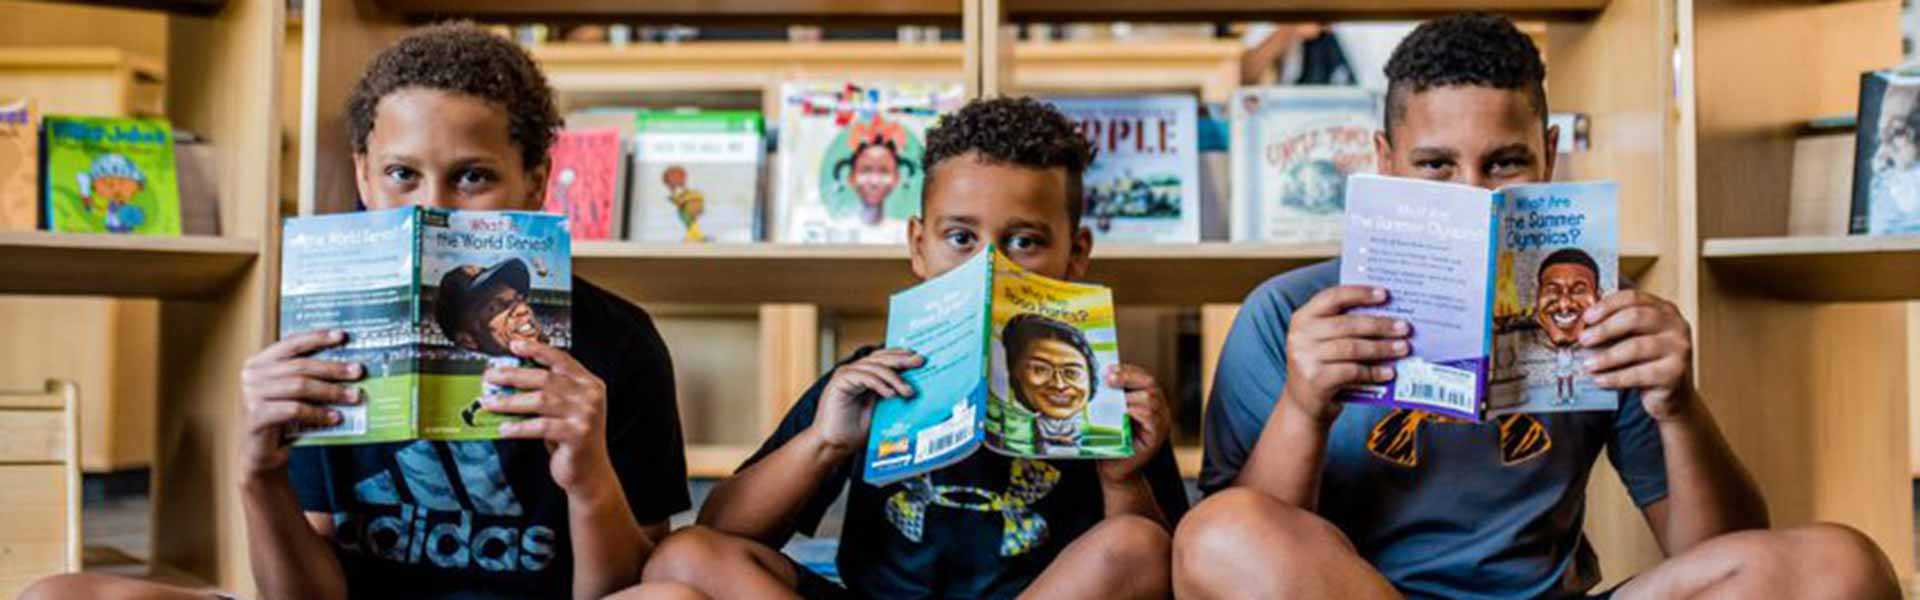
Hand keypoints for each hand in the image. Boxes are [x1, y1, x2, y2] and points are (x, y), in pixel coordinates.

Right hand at [239, 330, 363, 476]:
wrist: (263, 453)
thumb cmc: (283, 419)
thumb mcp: (294, 393)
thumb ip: (309, 376)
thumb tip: (348, 364)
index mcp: (260, 362)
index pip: (291, 343)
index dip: (317, 337)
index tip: (342, 336)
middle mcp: (252, 375)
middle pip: (300, 366)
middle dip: (333, 368)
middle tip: (358, 372)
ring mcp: (250, 395)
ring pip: (299, 386)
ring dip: (331, 391)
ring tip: (354, 396)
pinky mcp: (256, 416)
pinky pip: (294, 410)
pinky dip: (318, 413)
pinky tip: (336, 417)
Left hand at [480, 339, 612, 495]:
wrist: (589, 473)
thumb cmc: (571, 438)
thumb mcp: (565, 410)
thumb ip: (550, 392)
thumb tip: (510, 378)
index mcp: (589, 383)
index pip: (561, 359)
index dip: (537, 350)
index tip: (514, 345)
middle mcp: (590, 395)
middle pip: (545, 378)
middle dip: (513, 375)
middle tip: (490, 376)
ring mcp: (586, 415)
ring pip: (540, 401)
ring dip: (509, 401)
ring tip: (489, 403)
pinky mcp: (577, 435)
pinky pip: (541, 426)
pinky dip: (519, 427)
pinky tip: (503, 428)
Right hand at [812, 349, 923, 454]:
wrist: (835, 445)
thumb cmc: (854, 431)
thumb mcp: (880, 409)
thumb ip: (891, 394)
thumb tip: (912, 386)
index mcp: (864, 375)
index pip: (884, 358)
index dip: (901, 355)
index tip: (918, 358)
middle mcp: (855, 371)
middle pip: (881, 358)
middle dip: (902, 359)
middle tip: (919, 361)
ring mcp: (846, 374)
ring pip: (875, 367)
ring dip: (894, 378)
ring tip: (908, 391)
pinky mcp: (839, 381)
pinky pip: (864, 377)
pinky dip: (880, 384)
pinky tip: (891, 394)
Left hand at [1097, 364, 1169, 482]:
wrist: (1113, 470)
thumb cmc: (1109, 441)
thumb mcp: (1109, 413)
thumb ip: (1110, 396)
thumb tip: (1099, 375)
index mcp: (1148, 400)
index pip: (1144, 377)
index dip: (1127, 370)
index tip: (1108, 370)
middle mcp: (1159, 409)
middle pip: (1150, 384)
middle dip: (1128, 377)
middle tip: (1108, 379)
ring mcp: (1161, 423)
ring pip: (1151, 399)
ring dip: (1129, 396)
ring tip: (1112, 400)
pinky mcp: (1157, 437)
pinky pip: (1152, 418)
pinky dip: (1136, 412)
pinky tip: (1123, 413)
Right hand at [1280, 285, 1410, 424]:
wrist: (1304, 405)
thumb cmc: (1323, 367)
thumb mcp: (1325, 342)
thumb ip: (1345, 327)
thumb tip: (1388, 316)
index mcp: (1303, 318)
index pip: (1332, 297)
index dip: (1359, 293)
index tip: (1385, 294)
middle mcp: (1300, 335)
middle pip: (1347, 324)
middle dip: (1380, 325)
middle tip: (1404, 328)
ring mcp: (1305, 358)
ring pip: (1352, 348)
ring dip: (1382, 348)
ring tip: (1403, 348)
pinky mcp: (1316, 380)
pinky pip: (1352, 371)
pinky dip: (1374, 371)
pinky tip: (1389, 372)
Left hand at [1579, 289, 1694, 420]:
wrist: (1670, 392)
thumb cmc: (1645, 360)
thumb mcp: (1634, 338)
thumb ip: (1616, 327)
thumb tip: (1581, 327)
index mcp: (1663, 309)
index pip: (1633, 298)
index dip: (1607, 305)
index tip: (1586, 318)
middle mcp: (1675, 325)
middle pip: (1636, 318)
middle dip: (1605, 329)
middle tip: (1583, 340)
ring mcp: (1679, 349)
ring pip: (1637, 347)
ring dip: (1607, 356)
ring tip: (1587, 364)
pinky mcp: (1675, 373)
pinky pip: (1640, 374)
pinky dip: (1616, 378)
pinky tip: (1599, 380)